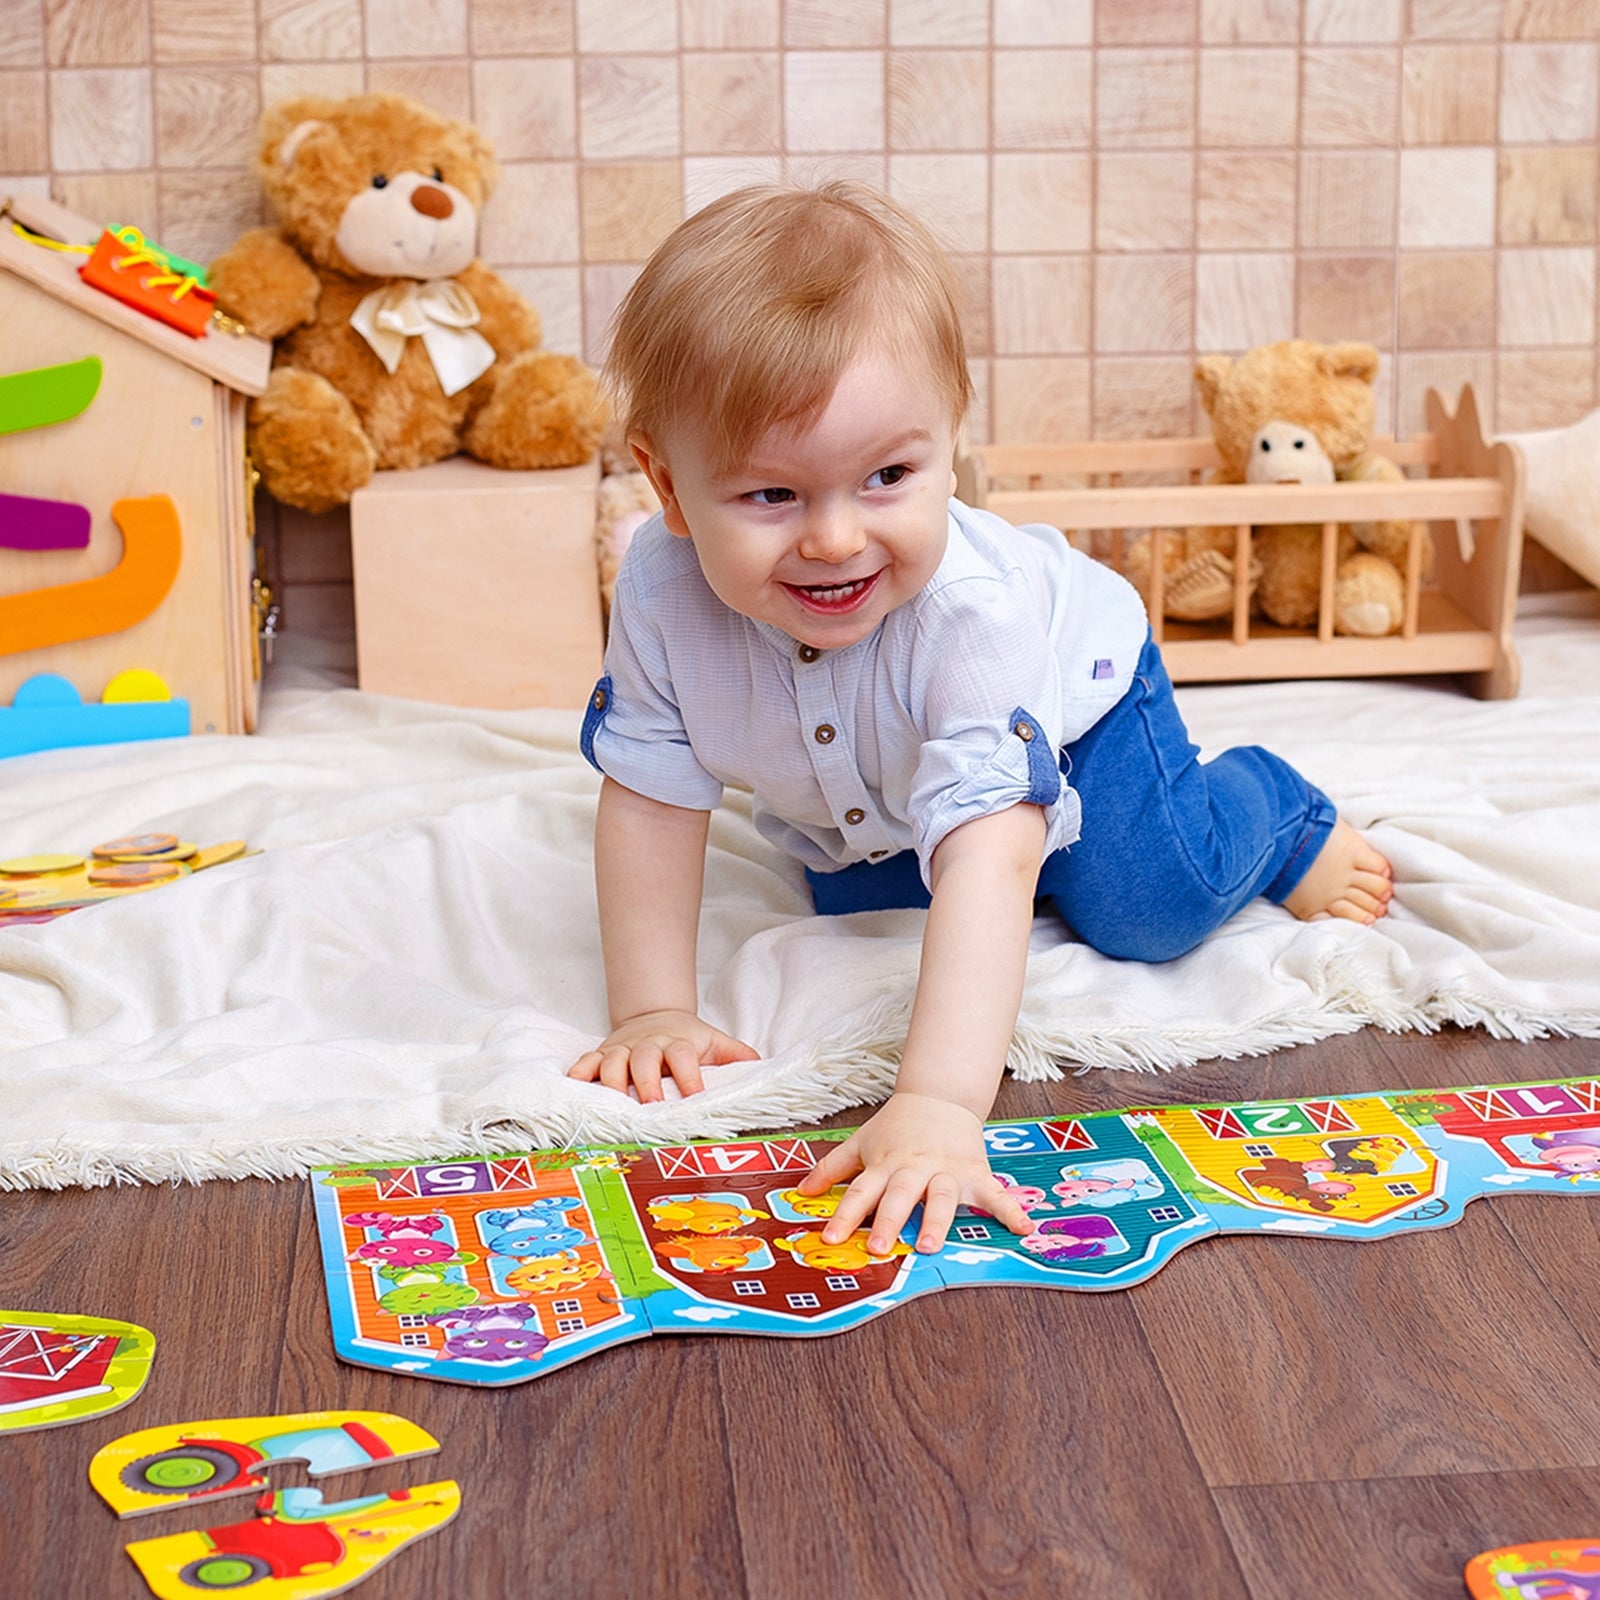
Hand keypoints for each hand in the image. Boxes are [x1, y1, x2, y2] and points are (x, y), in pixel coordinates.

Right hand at [567, 1009, 758, 1101]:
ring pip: (611, 1062)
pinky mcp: (601, 1053)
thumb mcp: (714, 1042)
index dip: (689, 1074)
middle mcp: (647, 1045)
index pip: (682, 1055)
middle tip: (651, 1106)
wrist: (655, 1015)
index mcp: (676, 1043)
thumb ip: (736, 1054)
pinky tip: (576, 1089)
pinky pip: (584, 1062)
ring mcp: (621, 1049)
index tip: (695, 1097)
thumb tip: (762, 1066)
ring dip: (611, 1083)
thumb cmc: (686, 1038)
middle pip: (644, 1059)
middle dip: (646, 1082)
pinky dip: (578, 1075)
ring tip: (615, 1106)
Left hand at [794, 1091, 1034, 1255]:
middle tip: (877, 1247)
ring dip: (936, 1221)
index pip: (861, 1191)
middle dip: (888, 1221)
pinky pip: (994, 1194)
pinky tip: (1024, 1229)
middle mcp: (914, 1169)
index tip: (829, 1239)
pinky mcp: (974, 1173)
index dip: (843, 1214)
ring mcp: (946, 1171)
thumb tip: (800, 1191)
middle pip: (899, 1195)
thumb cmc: (896, 1126)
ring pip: (941, 1197)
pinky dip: (1011, 1211)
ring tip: (928, 1245)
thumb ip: (832, 1168)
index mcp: (885, 1163)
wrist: (939, 1097)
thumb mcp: (861, 1142)